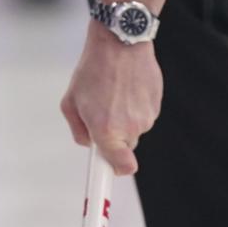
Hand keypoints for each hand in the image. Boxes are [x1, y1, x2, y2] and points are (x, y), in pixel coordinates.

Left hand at [60, 23, 160, 175]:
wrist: (120, 40)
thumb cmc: (92, 70)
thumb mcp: (71, 101)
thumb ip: (78, 130)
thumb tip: (88, 144)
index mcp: (107, 131)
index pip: (121, 168)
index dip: (115, 174)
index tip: (109, 186)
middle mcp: (130, 128)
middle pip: (125, 147)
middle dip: (114, 137)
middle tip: (102, 112)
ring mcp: (146, 116)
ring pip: (135, 129)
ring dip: (124, 117)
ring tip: (113, 91)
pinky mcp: (157, 103)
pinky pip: (144, 114)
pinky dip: (136, 105)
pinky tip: (126, 86)